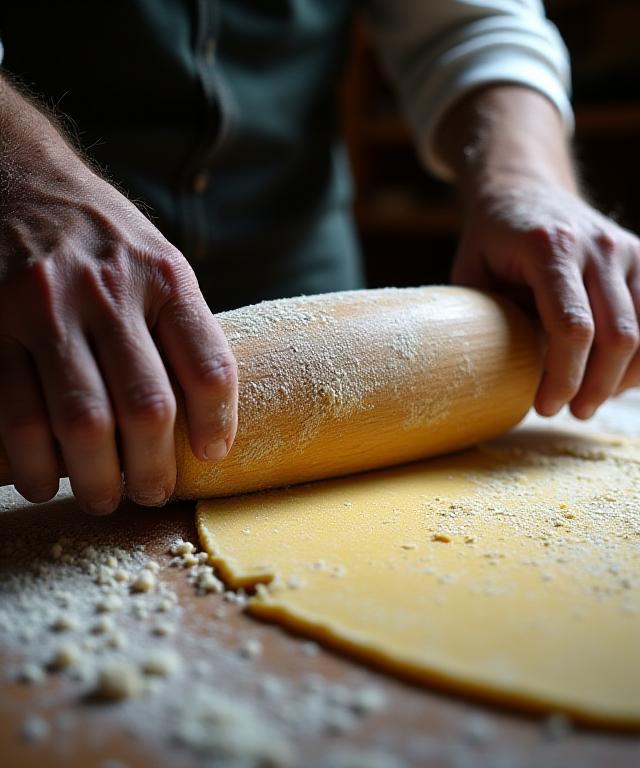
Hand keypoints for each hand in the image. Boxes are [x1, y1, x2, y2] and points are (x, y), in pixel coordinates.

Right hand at [0, 79, 237, 512]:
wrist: (18, 178)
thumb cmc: (102, 238)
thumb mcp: (158, 262)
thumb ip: (180, 327)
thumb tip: (203, 414)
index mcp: (165, 279)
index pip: (209, 368)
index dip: (217, 425)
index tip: (213, 455)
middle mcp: (108, 291)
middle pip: (145, 409)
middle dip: (152, 470)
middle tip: (151, 493)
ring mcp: (45, 307)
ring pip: (79, 421)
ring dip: (92, 478)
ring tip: (101, 497)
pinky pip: (12, 412)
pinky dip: (31, 462)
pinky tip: (44, 479)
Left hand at [452, 175, 639, 417]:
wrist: (524, 189)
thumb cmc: (492, 240)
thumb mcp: (473, 276)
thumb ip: (493, 318)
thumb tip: (519, 371)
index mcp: (549, 248)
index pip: (571, 327)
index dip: (563, 376)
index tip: (544, 406)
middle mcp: (597, 246)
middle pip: (616, 335)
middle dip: (595, 386)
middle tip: (571, 411)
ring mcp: (626, 249)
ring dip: (621, 377)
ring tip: (589, 400)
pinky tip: (614, 376)